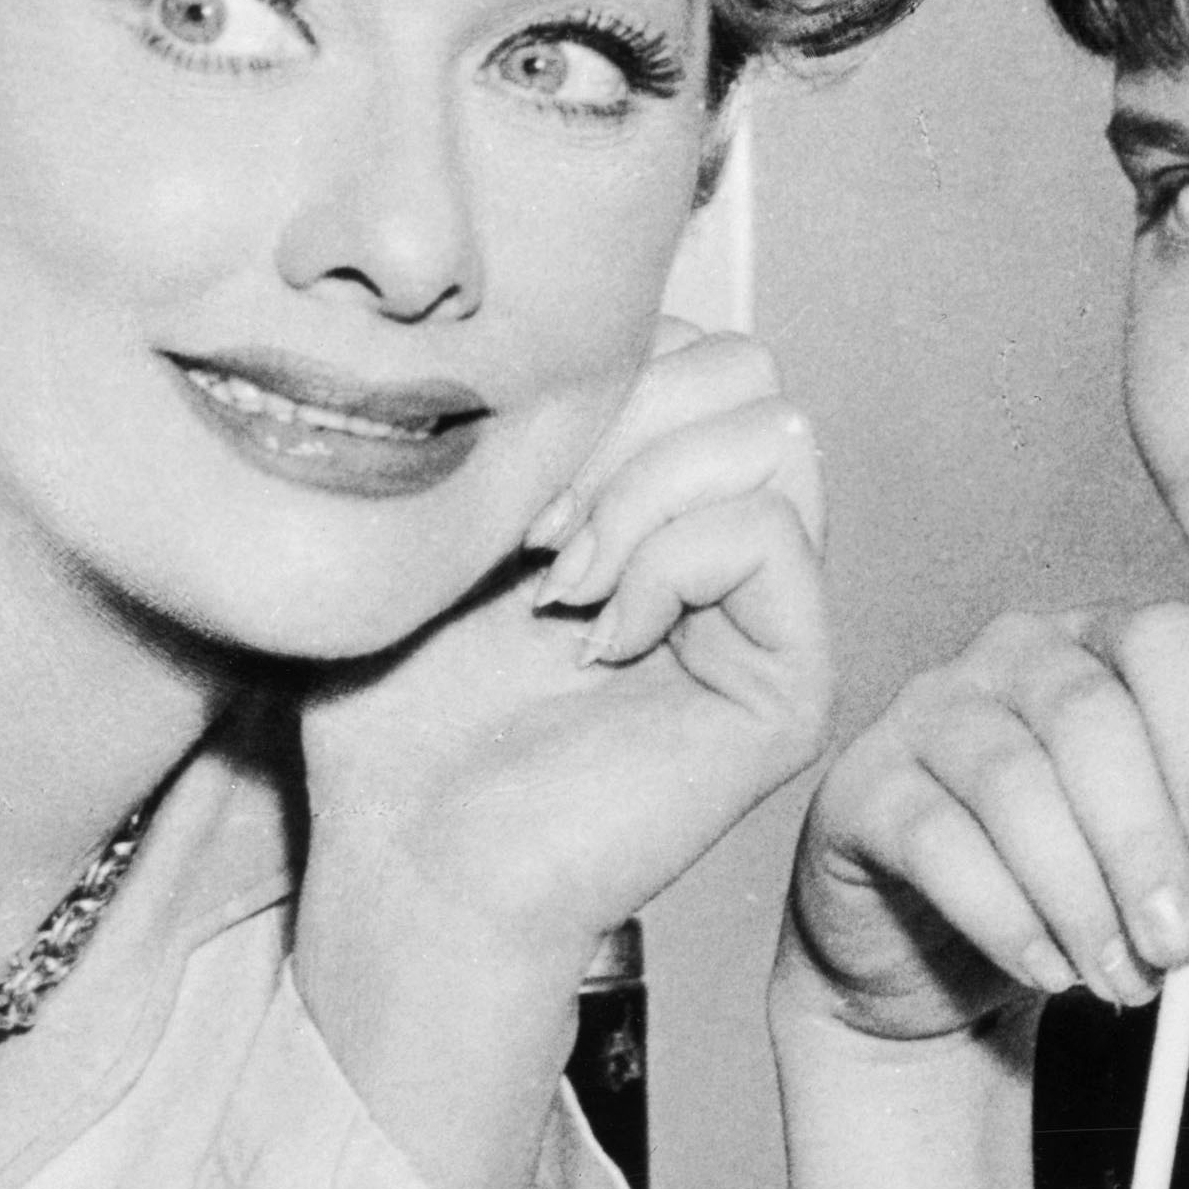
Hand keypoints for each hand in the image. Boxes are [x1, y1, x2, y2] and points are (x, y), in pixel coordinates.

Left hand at [302, 323, 831, 992]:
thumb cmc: (400, 715)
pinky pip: (771, 536)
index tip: (502, 477)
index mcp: (663, 504)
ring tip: (561, 584)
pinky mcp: (788, 689)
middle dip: (627, 419)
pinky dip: (672, 560)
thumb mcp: (452, 523)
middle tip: (535, 529)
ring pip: (773, 434)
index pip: (692, 347)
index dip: (603, 371)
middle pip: (746, 374)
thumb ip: (537, 422)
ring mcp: (770, 621)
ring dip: (644, 489)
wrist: (407, 862)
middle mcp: (734, 555)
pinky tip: (597, 632)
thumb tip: (593, 326)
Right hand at [781, 602, 1188, 1042]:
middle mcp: (1011, 657)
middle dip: (1142, 844)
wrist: (930, 957)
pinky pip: (937, 843)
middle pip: (1087, 718)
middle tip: (1175, 944)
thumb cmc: (1062, 879)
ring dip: (1080, 896)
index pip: (1163, 641)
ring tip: (1117, 979)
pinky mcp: (863, 788)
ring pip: (1014, 784)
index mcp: (1101, 647)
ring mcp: (927, 713)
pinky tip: (1045, 970)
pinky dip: (1004, 917)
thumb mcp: (1155, 841)